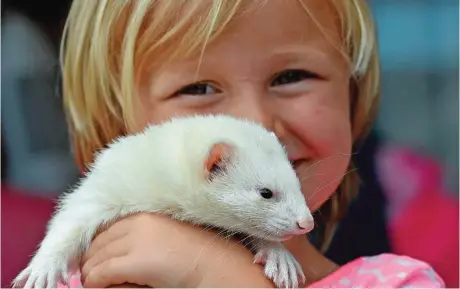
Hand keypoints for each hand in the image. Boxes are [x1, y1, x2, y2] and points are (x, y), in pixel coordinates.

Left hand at [80, 213, 273, 287]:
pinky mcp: (137, 261)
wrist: (214, 264)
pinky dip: (96, 281)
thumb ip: (141, 238)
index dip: (96, 246)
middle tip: (88, 273)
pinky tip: (97, 286)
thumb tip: (115, 253)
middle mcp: (137, 224)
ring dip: (91, 272)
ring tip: (92, 282)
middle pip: (99, 242)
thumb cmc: (194, 252)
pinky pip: (103, 273)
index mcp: (144, 217)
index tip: (92, 258)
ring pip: (97, 258)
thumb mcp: (163, 237)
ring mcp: (136, 241)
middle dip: (90, 259)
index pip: (107, 230)